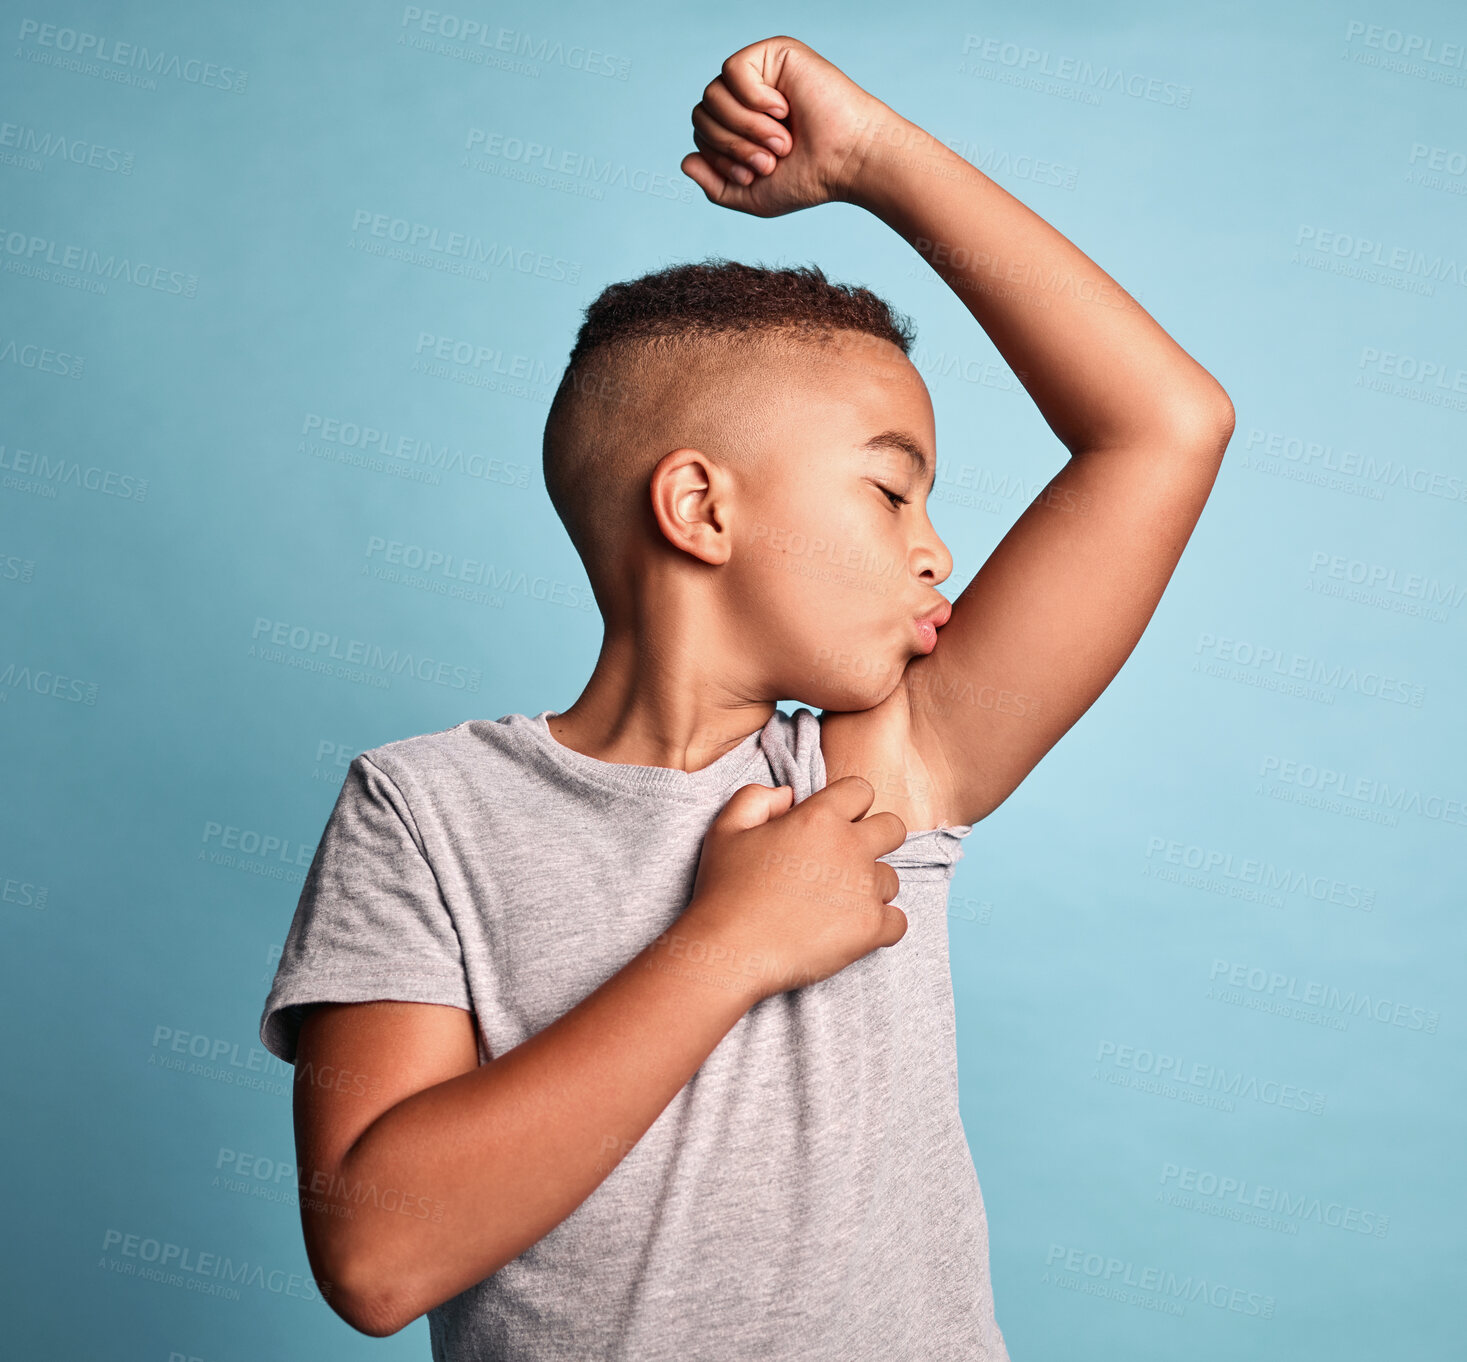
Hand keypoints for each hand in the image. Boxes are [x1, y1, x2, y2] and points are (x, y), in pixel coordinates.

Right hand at [677, 776, 908, 1004]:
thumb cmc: (725, 890)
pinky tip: (850, 930)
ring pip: (891, 879)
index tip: (833, 825)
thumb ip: (756, 798)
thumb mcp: (726, 829)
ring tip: (834, 904)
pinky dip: (879, 927)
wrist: (730, 950)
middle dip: (875, 839)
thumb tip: (788, 796)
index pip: (861, 790)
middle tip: (845, 862)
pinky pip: (898, 921)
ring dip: (870, 888)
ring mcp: (864, 889)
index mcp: (819, 817)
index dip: (848, 805)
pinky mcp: (871, 929)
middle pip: (893, 828)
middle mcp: (850, 847)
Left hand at [680, 35, 891, 216]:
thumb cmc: (808, 178)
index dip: (720, 158)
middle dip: (731, 145)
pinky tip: (782, 110)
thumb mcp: (750, 196)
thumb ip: (714, 186)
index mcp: (738, 125)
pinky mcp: (773, 54)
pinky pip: (733, 70)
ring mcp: (758, 74)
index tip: (756, 174)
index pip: (700, 134)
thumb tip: (684, 160)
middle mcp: (744, 97)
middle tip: (771, 159)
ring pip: (713, 94)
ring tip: (781, 141)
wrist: (847, 161)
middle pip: (701, 114)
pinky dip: (753, 98)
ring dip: (745, 127)